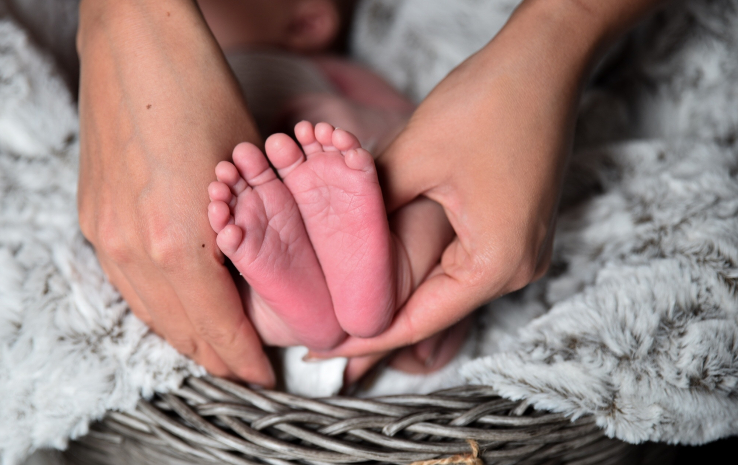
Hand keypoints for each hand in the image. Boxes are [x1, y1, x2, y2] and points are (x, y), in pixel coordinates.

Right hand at [77, 0, 273, 385]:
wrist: (136, 43)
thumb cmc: (200, 92)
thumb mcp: (245, 169)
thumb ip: (249, 231)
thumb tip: (261, 273)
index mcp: (179, 240)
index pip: (217, 324)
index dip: (242, 357)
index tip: (262, 377)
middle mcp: (132, 247)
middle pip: (178, 328)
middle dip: (215, 357)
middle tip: (243, 374)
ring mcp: (104, 232)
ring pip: (146, 310)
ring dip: (182, 337)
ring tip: (213, 352)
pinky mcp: (91, 215)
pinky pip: (125, 282)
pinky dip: (155, 305)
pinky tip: (175, 308)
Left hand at [320, 0, 664, 366]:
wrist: (544, 61)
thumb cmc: (489, 103)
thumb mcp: (413, 158)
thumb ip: (372, 208)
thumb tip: (334, 239)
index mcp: (497, 263)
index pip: (418, 321)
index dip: (365, 338)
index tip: (322, 351)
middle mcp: (517, 267)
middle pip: (433, 310)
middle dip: (378, 319)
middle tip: (324, 331)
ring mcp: (521, 247)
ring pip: (446, 286)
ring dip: (399, 291)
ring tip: (346, 302)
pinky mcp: (514, 226)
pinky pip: (461, 261)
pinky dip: (422, 267)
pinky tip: (386, 267)